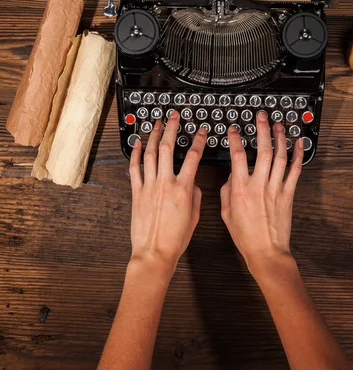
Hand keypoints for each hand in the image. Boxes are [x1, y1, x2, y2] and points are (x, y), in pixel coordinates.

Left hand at [129, 111, 206, 268]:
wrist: (154, 253)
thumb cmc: (175, 239)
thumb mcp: (194, 217)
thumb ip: (195, 196)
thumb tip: (193, 184)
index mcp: (183, 189)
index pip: (193, 157)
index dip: (198, 141)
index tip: (201, 132)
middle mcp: (165, 184)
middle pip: (167, 148)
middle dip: (171, 128)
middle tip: (173, 116)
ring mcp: (149, 186)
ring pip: (150, 154)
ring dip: (153, 135)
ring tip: (156, 123)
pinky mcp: (137, 192)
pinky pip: (135, 168)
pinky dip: (135, 154)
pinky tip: (137, 144)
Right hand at [220, 112, 303, 273]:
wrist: (266, 251)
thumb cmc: (246, 235)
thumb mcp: (227, 212)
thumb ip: (227, 191)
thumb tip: (231, 176)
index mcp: (241, 189)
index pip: (238, 156)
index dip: (235, 139)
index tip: (234, 130)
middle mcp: (259, 185)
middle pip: (263, 150)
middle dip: (262, 130)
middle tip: (262, 117)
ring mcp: (275, 188)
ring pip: (280, 156)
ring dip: (279, 138)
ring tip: (279, 124)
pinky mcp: (288, 194)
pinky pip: (294, 170)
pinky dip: (298, 155)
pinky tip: (298, 143)